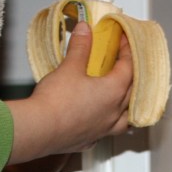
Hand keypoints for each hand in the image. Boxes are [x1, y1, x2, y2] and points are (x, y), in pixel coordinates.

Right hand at [5, 22, 132, 164]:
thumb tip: (85, 31)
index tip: (123, 42)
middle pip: (131, 92)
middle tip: (123, 65)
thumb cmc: (56, 101)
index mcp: (113, 92)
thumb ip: (81, 47)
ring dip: (126, 108)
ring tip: (122, 101)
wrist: (40, 130)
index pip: (129, 68)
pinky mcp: (90, 141)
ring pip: (125, 119)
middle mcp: (113, 113)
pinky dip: (107, 125)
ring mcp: (103, 130)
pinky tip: (99, 121)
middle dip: (130, 76)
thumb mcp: (70, 67)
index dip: (128, 52)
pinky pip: (106, 132)